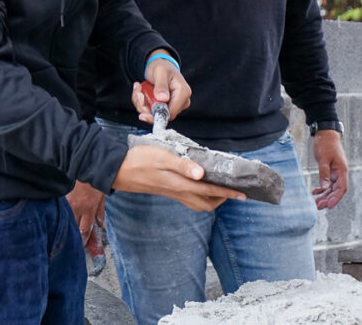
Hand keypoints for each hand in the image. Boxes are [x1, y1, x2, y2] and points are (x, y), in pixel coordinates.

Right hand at [65, 181, 104, 244]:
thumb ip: (101, 212)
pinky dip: (64, 215)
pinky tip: (63, 217)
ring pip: (67, 220)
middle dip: (75, 235)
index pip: (85, 230)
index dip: (84, 240)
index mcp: (88, 208)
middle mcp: (77, 207)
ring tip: (69, 230)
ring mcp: (68, 203)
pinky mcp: (62, 198)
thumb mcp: (102, 197)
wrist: (85, 165)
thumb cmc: (95, 181)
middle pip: (74, 227)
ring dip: (69, 225)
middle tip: (76, 239)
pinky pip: (62, 210)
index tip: (83, 244)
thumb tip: (101, 225)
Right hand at [113, 144, 244, 211]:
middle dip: (223, 198)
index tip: (243, 194)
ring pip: (199, 204)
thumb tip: (202, 174)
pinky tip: (201, 186)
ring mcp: (172, 194)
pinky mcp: (167, 192)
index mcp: (179, 184)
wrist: (118, 170)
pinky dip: (201, 197)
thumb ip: (182, 165)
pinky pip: (190, 200)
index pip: (210, 190)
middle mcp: (178, 192)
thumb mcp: (161, 157)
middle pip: (207, 203)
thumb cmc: (139, 160)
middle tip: (234, 189)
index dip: (228, 192)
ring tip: (222, 188)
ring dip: (213, 199)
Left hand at [134, 51, 191, 122]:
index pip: (170, 113)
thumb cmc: (162, 66)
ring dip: (142, 103)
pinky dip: (142, 102)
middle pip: (161, 115)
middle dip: (146, 107)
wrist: (160, 65)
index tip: (142, 113)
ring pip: (154, 114)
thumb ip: (161, 85)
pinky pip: (151, 110)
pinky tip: (140, 92)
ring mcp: (173, 104)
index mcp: (183, 93)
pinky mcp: (166, 106)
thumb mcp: (160, 72)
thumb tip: (163, 99)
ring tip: (139, 90)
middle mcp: (181, 101)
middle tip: (138, 94)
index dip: (155, 115)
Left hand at [311, 129, 347, 209]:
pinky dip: (322, 188)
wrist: (326, 133)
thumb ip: (324, 173)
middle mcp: (340, 173)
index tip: (329, 206)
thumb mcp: (323, 159)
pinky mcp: (330, 170)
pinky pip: (327, 183)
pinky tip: (314, 192)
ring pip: (331, 188)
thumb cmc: (326, 144)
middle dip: (328, 199)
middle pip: (336, 190)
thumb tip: (324, 188)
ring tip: (316, 203)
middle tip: (318, 206)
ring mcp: (335, 172)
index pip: (342, 188)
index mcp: (342, 170)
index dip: (336, 198)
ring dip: (324, 196)